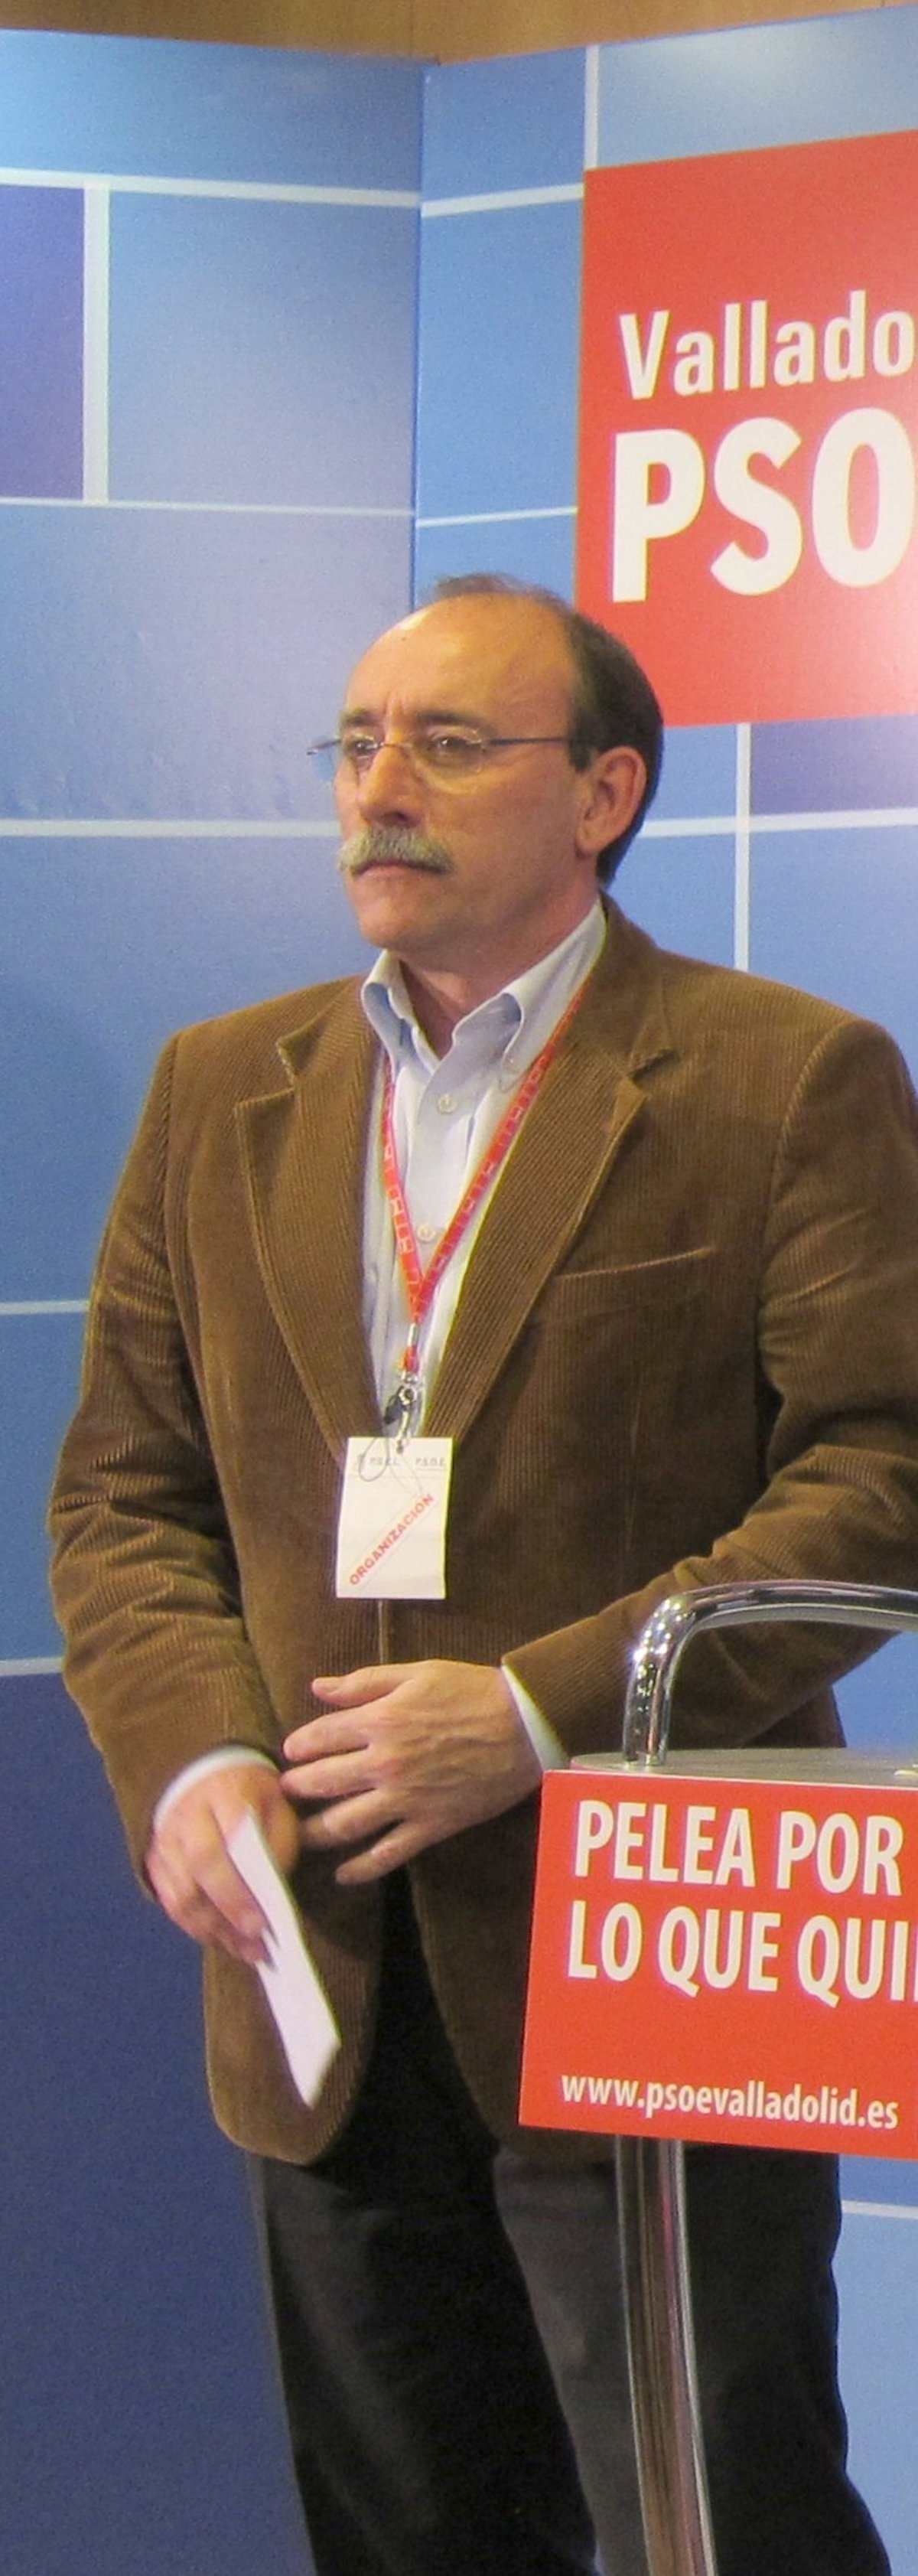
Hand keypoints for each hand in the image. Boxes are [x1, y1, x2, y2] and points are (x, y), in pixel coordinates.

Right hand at [146, 1761, 300, 1962]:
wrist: (207, 1776)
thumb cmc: (251, 1796)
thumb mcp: (278, 1804)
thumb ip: (280, 1843)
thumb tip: (273, 1892)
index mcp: (223, 1793)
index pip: (224, 1842)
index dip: (240, 1888)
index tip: (262, 1921)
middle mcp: (186, 1816)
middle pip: (198, 1871)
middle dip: (228, 1911)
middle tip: (258, 1941)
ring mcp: (165, 1841)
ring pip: (181, 1895)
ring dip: (216, 1929)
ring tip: (249, 1950)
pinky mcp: (155, 1864)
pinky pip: (172, 1904)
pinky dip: (200, 1929)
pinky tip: (228, 1941)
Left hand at [281, 1659, 541, 1884]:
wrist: (524, 1725)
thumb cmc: (472, 1691)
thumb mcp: (417, 1673)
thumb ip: (364, 1682)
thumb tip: (317, 1687)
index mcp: (380, 1721)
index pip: (320, 1737)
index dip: (298, 1746)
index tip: (289, 1753)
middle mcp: (384, 1764)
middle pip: (323, 1782)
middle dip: (296, 1788)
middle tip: (284, 1793)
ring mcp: (405, 1800)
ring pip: (344, 1824)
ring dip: (314, 1831)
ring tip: (300, 1833)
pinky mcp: (429, 1826)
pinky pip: (387, 1855)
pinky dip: (360, 1869)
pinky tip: (342, 1873)